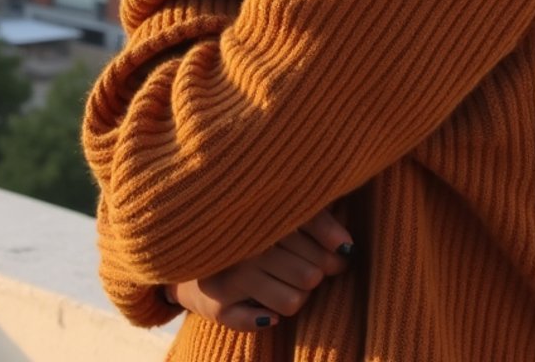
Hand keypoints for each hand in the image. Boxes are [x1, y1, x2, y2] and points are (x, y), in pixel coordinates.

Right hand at [166, 208, 354, 330]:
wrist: (185, 252)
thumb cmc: (245, 230)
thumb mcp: (274, 214)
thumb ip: (314, 219)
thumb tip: (348, 246)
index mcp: (260, 213)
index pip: (311, 224)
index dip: (335, 241)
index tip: (345, 249)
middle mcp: (245, 245)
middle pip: (311, 273)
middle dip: (319, 273)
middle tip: (312, 268)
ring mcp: (230, 276)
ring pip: (295, 301)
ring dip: (299, 296)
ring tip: (288, 283)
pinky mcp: (219, 307)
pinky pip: (267, 320)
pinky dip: (273, 316)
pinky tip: (267, 306)